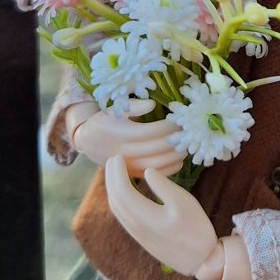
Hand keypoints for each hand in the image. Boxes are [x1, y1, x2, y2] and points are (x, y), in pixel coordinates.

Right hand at [67, 100, 184, 176]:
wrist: (90, 142)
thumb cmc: (106, 121)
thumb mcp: (116, 109)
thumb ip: (134, 106)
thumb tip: (153, 104)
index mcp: (122, 133)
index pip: (152, 131)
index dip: (169, 126)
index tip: (181, 118)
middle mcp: (125, 152)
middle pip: (157, 148)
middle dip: (176, 140)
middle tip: (190, 132)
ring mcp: (129, 166)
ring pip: (157, 165)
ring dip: (175, 156)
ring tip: (188, 145)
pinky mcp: (132, 175)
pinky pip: (154, 175)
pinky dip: (170, 169)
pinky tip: (179, 160)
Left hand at [105, 156, 217, 275]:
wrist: (200, 260)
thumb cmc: (196, 228)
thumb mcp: (185, 202)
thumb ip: (163, 186)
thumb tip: (147, 171)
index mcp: (147, 217)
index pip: (123, 192)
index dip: (117, 173)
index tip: (119, 157)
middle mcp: (137, 227)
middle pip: (115, 200)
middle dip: (111, 178)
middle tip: (113, 159)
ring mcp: (137, 234)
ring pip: (117, 209)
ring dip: (113, 189)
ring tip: (115, 172)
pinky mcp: (141, 238)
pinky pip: (122, 216)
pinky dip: (118, 200)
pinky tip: (124, 191)